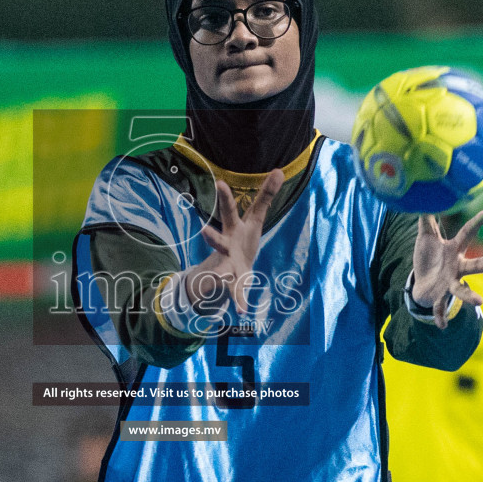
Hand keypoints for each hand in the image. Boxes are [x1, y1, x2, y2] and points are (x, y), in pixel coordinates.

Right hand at [187, 169, 284, 315]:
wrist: (225, 271)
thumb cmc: (242, 238)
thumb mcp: (255, 218)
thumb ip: (266, 195)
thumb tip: (278, 170)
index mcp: (234, 229)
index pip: (230, 210)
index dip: (224, 197)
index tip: (220, 183)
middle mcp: (226, 246)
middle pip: (218, 240)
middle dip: (212, 236)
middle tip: (204, 232)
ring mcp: (227, 265)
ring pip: (222, 270)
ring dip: (220, 274)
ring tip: (217, 278)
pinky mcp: (233, 283)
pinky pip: (236, 293)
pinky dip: (240, 301)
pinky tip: (243, 311)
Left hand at [410, 208, 482, 327]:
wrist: (421, 283)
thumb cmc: (428, 258)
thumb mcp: (425, 236)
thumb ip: (427, 218)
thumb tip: (424, 195)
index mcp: (454, 250)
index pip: (468, 233)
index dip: (479, 222)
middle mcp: (457, 267)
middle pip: (475, 265)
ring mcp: (450, 283)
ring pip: (462, 290)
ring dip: (470, 296)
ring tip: (480, 302)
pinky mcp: (439, 296)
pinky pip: (440, 308)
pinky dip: (440, 317)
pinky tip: (441, 327)